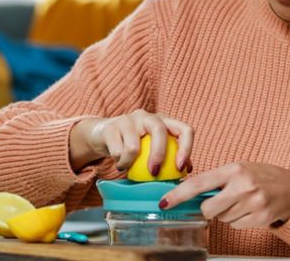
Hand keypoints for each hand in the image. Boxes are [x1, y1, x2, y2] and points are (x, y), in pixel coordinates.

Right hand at [71, 109, 193, 173]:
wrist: (102, 134)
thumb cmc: (133, 144)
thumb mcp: (152, 148)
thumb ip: (169, 156)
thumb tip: (186, 170)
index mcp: (163, 121)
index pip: (184, 129)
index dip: (187, 148)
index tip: (181, 168)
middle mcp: (147, 116)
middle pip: (159, 130)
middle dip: (158, 155)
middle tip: (153, 173)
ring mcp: (128, 119)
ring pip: (134, 147)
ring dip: (130, 164)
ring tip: (128, 167)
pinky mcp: (111, 127)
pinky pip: (117, 152)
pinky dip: (120, 163)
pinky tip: (119, 164)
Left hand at [160, 162, 289, 228]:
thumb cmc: (260, 176)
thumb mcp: (238, 169)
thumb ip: (216, 179)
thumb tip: (188, 192)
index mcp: (233, 170)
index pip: (199, 183)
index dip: (179, 194)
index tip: (164, 202)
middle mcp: (243, 186)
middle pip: (208, 208)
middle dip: (209, 208)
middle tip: (220, 201)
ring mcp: (253, 203)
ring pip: (222, 219)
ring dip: (226, 214)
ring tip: (241, 201)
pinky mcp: (261, 218)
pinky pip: (235, 226)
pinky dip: (238, 220)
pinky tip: (248, 209)